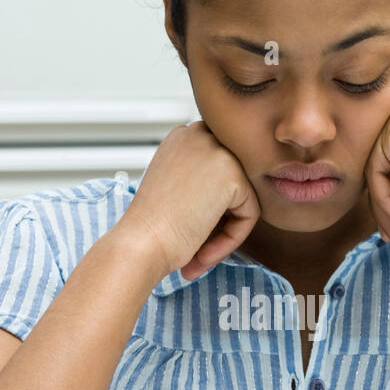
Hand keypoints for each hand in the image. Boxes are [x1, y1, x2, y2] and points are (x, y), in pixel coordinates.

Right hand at [119, 120, 260, 281]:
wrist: (139, 244)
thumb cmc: (150, 229)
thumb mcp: (174, 191)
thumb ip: (201, 183)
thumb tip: (232, 198)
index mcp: (182, 137)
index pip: (217, 171)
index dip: (208, 208)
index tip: (190, 232)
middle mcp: (198, 135)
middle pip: (233, 183)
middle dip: (221, 220)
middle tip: (198, 251)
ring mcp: (217, 150)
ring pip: (243, 200)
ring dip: (225, 233)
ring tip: (199, 255)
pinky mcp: (233, 173)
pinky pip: (250, 213)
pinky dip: (232, 238)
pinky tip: (204, 251)